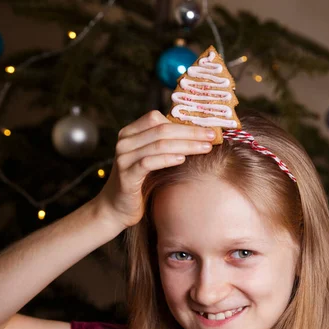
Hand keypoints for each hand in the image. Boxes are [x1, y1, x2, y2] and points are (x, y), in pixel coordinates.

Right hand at [96, 110, 215, 228]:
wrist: (116, 209)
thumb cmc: (138, 184)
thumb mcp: (150, 160)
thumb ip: (163, 146)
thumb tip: (196, 135)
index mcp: (130, 133)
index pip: (157, 118)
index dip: (183, 121)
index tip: (205, 128)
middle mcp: (124, 142)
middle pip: (162, 129)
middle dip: (190, 132)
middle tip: (212, 136)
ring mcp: (124, 158)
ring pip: (158, 144)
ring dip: (186, 145)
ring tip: (205, 148)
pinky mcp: (126, 176)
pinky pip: (148, 163)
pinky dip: (167, 159)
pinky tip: (182, 160)